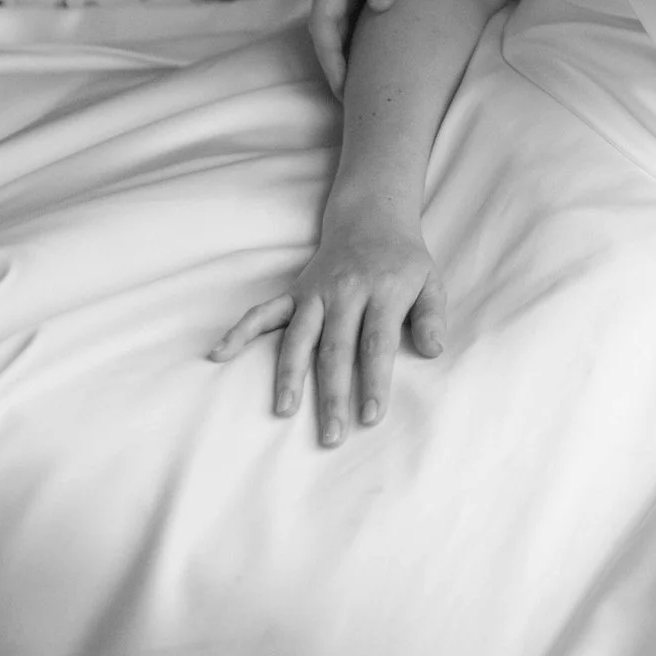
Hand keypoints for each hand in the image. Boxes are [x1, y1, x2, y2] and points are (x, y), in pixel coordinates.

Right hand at [208, 221, 445, 444]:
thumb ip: (431, 317)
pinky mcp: (294, 292)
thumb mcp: (431, 282)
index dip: (374, 381)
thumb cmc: (404, 262)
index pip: (377, 343)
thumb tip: (435, 351)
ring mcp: (315, 292)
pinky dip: (240, 331)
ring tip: (283, 411)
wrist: (372, 219)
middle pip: (336, 349)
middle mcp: (345, 292)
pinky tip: (219, 354)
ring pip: (299, 337)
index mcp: (383, 291)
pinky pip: (264, 312)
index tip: (370, 417)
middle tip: (332, 436)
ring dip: (289, 375)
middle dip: (333, 395)